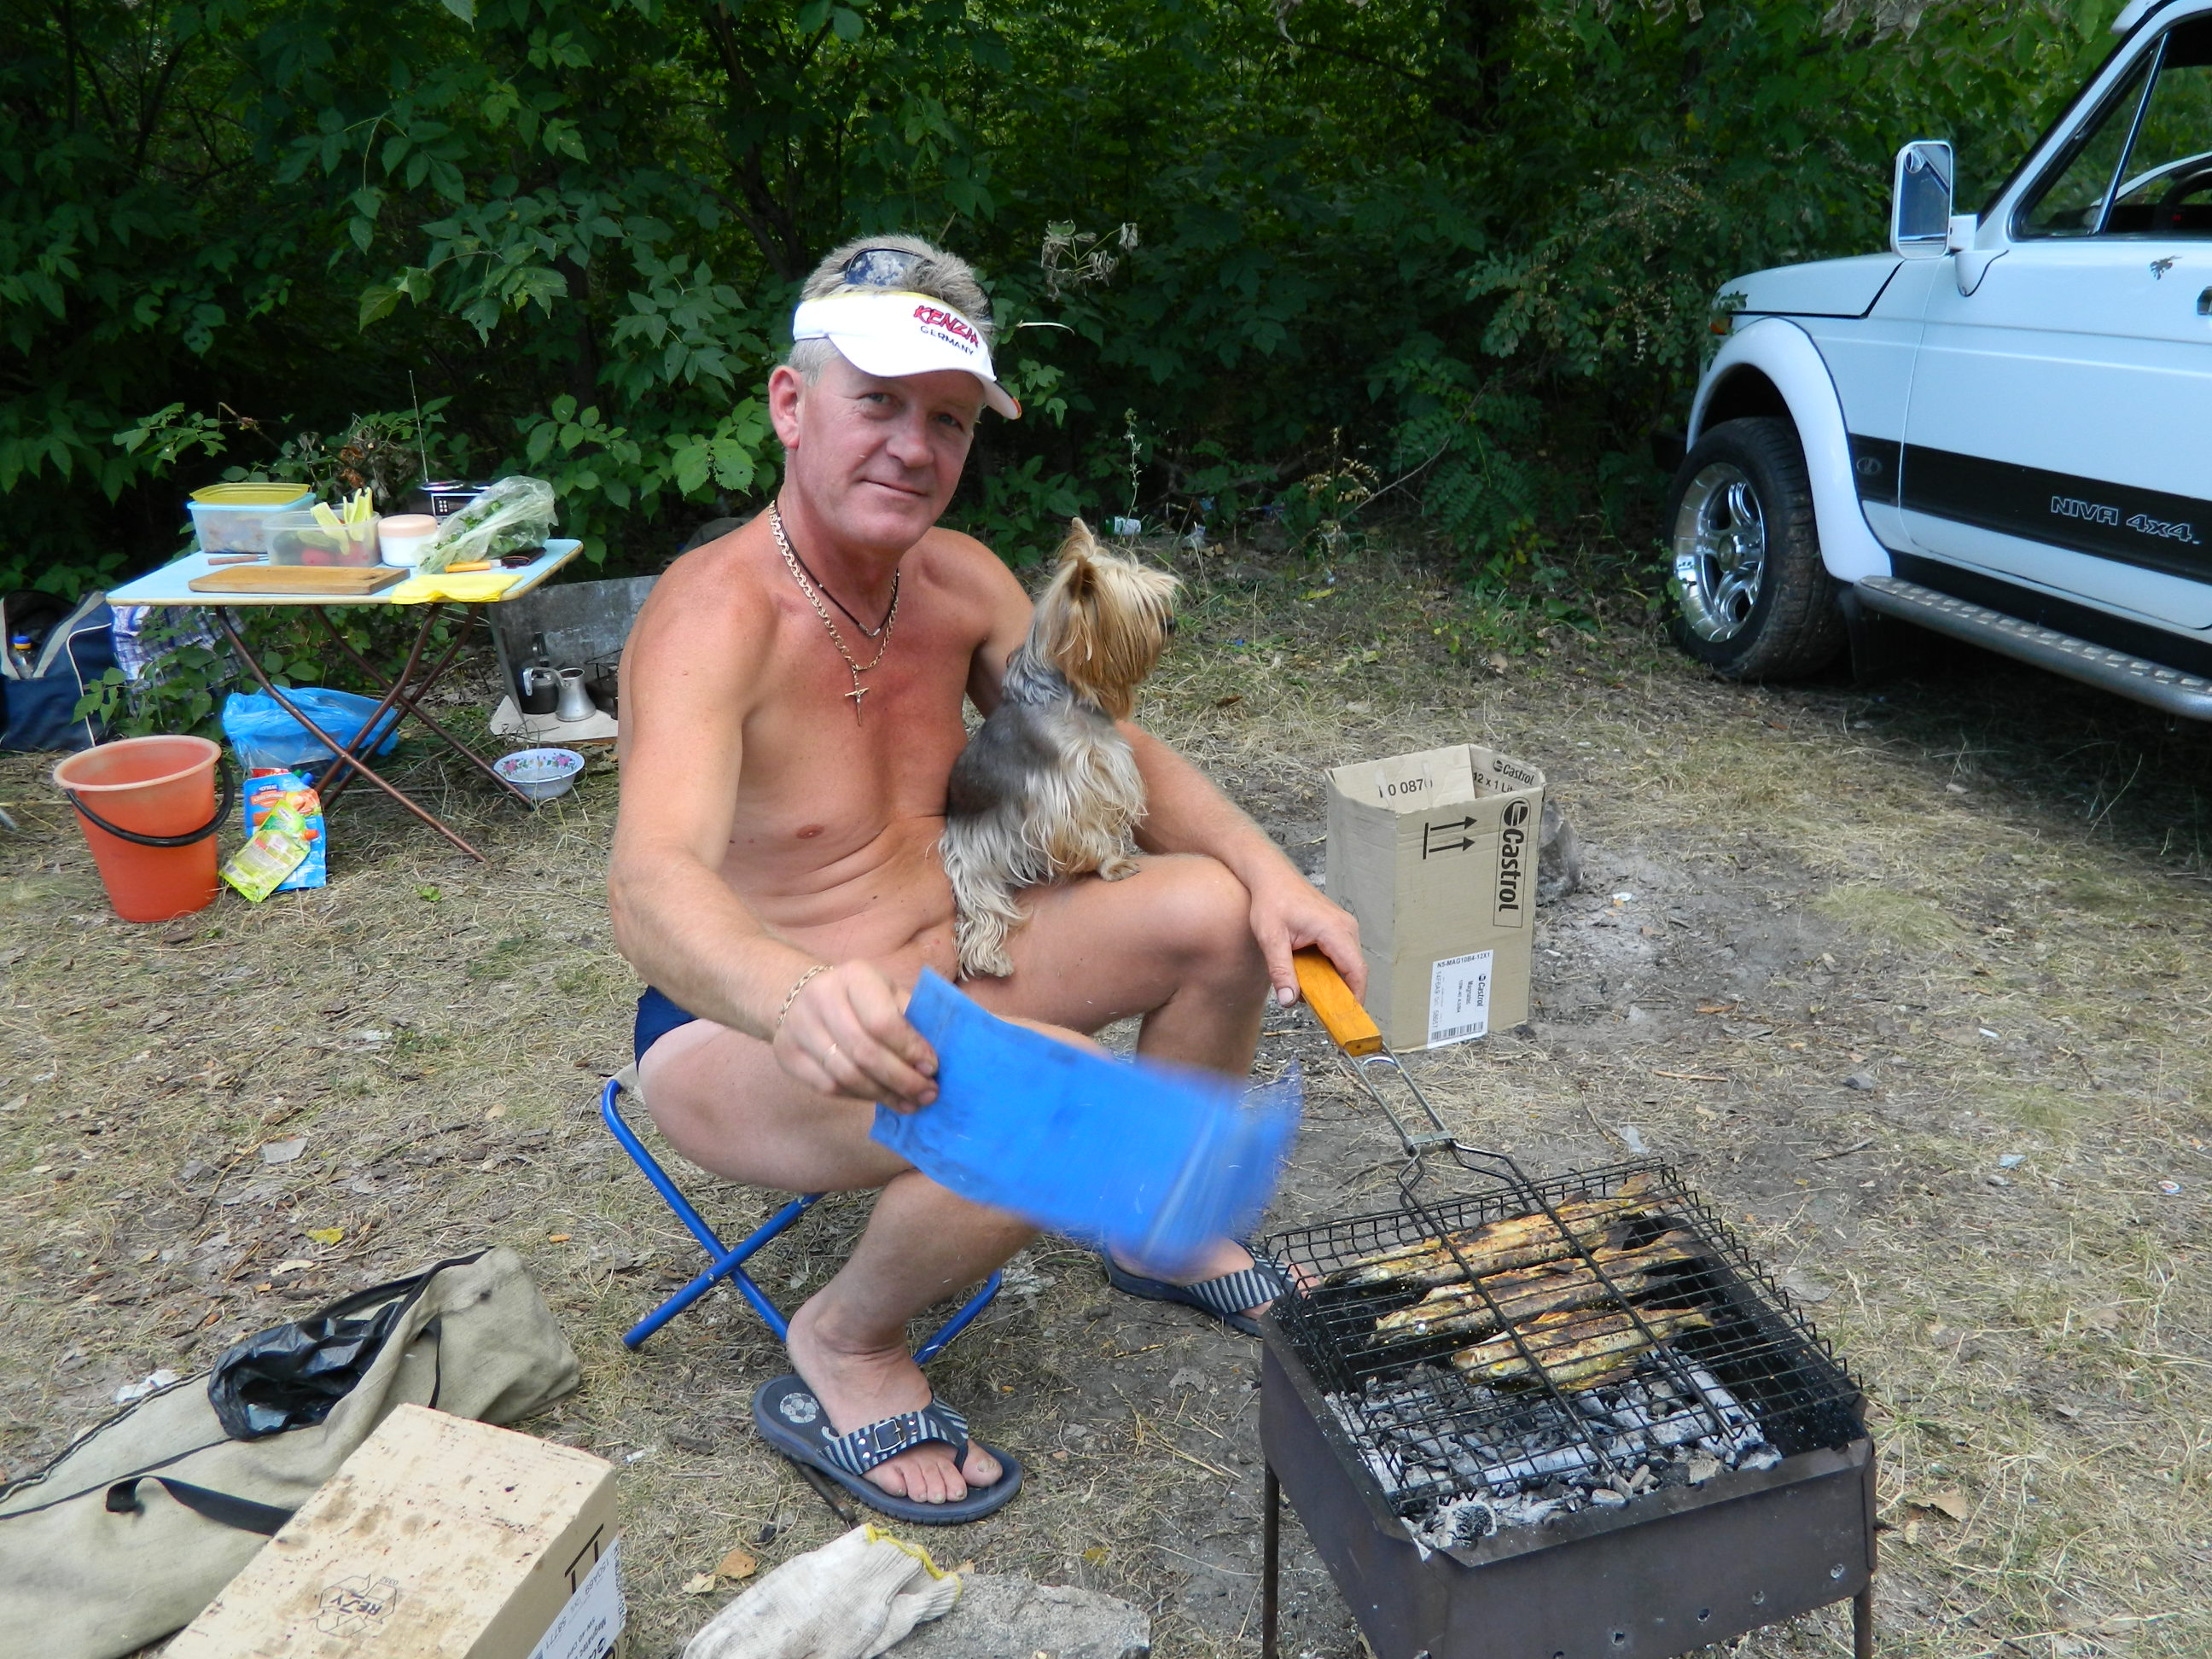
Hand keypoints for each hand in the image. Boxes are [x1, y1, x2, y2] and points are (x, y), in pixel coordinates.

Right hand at [771, 960, 939, 1111]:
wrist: (798, 995)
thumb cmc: (859, 997)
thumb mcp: (887, 992)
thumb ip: (911, 1017)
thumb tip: (937, 1056)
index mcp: (854, 977)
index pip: (882, 1021)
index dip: (909, 1050)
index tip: (932, 1068)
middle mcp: (822, 998)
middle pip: (864, 1052)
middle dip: (901, 1079)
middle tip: (927, 1094)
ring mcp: (799, 1027)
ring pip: (846, 1075)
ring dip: (883, 1094)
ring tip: (909, 1103)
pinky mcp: (787, 1055)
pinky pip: (828, 1086)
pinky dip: (859, 1097)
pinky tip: (880, 1098)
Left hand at [1247, 865, 1364, 1006]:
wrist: (1270, 875)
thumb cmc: (1270, 900)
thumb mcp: (1271, 938)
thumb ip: (1281, 971)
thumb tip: (1289, 1000)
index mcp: (1334, 929)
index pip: (1356, 970)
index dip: (1355, 997)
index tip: (1347, 1017)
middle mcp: (1345, 927)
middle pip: (1355, 970)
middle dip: (1343, 993)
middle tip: (1326, 1013)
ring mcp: (1344, 926)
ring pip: (1349, 964)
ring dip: (1334, 982)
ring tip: (1314, 995)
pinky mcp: (1337, 928)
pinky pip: (1342, 955)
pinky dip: (1330, 970)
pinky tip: (1311, 977)